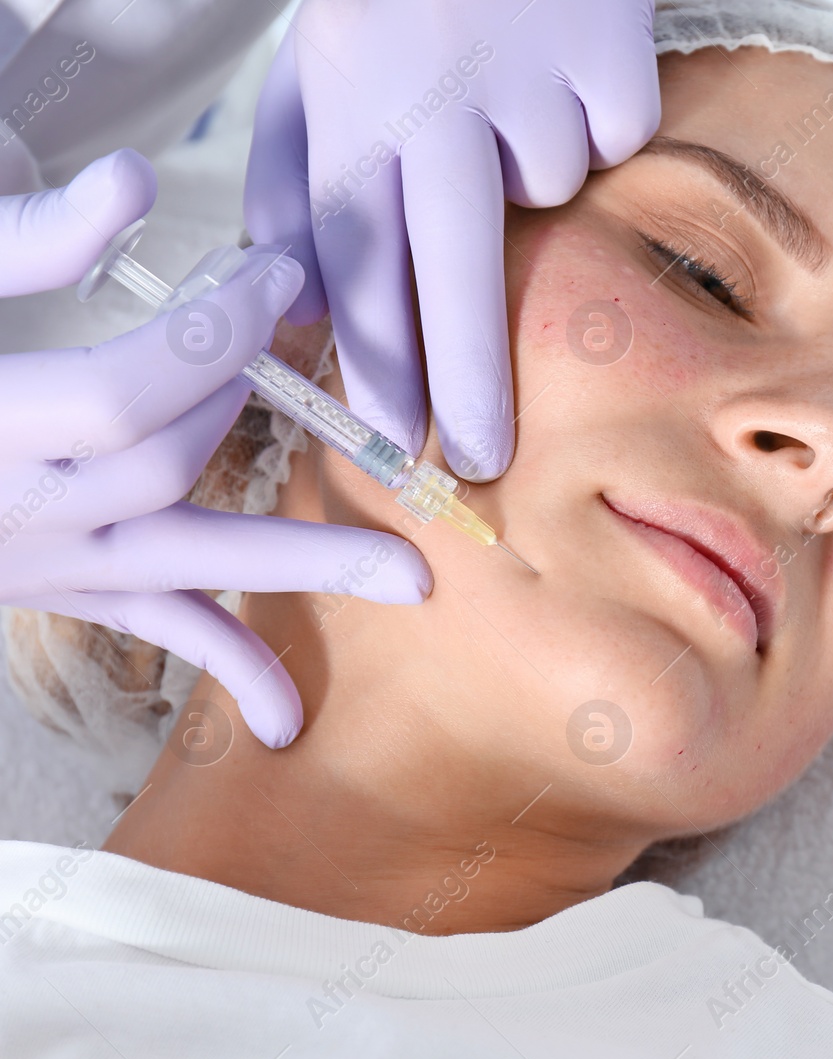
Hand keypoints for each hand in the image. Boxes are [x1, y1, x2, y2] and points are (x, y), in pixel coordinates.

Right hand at [0, 151, 432, 748]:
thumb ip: (21, 241)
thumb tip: (138, 182)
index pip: (122, 394)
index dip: (212, 335)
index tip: (278, 274)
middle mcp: (13, 511)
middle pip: (167, 467)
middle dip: (246, 394)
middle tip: (298, 332)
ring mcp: (41, 562)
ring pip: (187, 565)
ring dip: (301, 565)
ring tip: (412, 582)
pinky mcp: (60, 586)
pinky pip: (150, 629)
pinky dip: (225, 663)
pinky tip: (286, 721)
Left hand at [244, 0, 659, 481]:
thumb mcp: (313, 64)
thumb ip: (291, 177)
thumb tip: (304, 302)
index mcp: (347, 96)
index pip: (354, 252)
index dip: (369, 354)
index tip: (382, 435)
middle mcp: (431, 93)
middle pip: (453, 267)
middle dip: (465, 378)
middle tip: (478, 461)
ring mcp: (526, 72)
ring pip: (547, 192)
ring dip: (535, 174)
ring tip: (506, 94)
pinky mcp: (608, 52)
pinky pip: (612, 140)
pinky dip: (595, 123)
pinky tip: (560, 65)